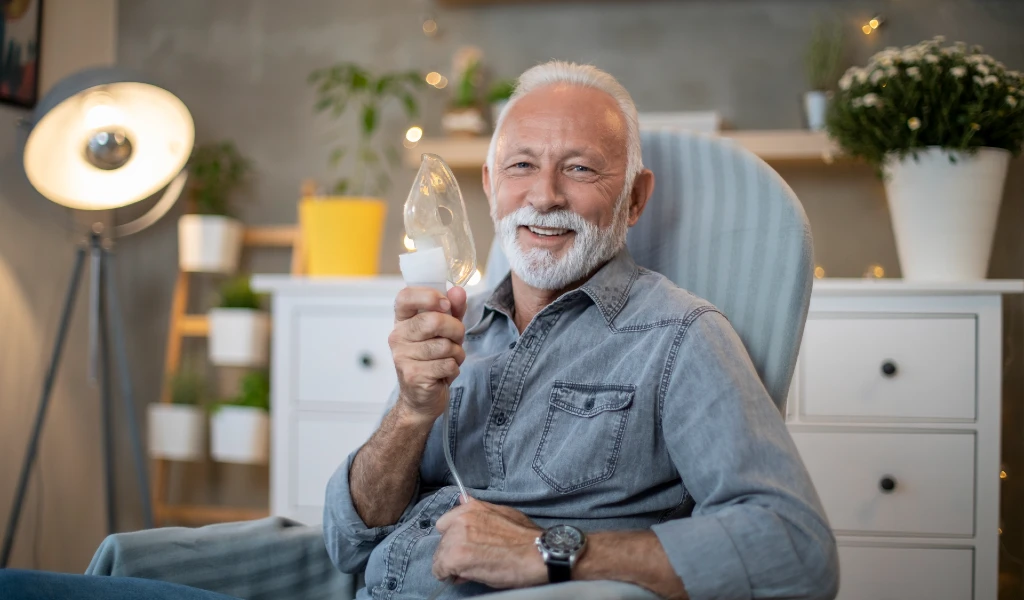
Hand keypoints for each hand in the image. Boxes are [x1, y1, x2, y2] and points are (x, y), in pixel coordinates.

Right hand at [389, 286, 467, 425]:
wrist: (421, 399)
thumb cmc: (433, 360)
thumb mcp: (445, 331)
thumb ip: (453, 310)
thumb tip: (458, 291)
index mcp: (402, 321)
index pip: (406, 296)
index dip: (429, 296)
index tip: (446, 304)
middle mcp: (397, 337)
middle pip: (434, 320)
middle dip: (456, 330)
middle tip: (455, 340)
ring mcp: (402, 357)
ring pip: (445, 345)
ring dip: (456, 353)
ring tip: (448, 360)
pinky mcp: (413, 375)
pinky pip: (448, 364)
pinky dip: (454, 369)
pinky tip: (444, 373)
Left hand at [433, 498, 546, 588]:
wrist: (536, 554)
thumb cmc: (525, 537)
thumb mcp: (503, 513)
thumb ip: (478, 509)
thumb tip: (462, 499)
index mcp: (471, 508)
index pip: (445, 522)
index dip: (453, 537)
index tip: (463, 545)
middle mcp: (461, 519)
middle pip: (442, 541)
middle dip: (452, 552)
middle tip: (469, 561)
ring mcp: (457, 538)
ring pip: (439, 556)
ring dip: (451, 564)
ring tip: (469, 569)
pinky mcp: (456, 557)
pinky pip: (440, 570)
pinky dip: (448, 575)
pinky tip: (462, 576)